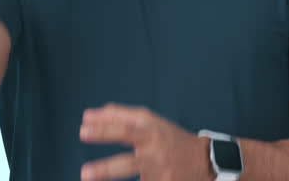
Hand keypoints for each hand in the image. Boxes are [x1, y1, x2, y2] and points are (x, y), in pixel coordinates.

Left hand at [79, 103, 212, 180]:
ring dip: (106, 170)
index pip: (125, 123)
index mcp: (152, 128)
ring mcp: (157, 167)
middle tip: (83, 144)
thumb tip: (91, 114)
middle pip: (128, 144)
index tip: (84, 120)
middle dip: (105, 144)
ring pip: (128, 168)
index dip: (105, 121)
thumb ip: (123, 116)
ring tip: (86, 175)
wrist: (205, 161)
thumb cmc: (170, 139)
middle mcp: (154, 146)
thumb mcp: (152, 122)